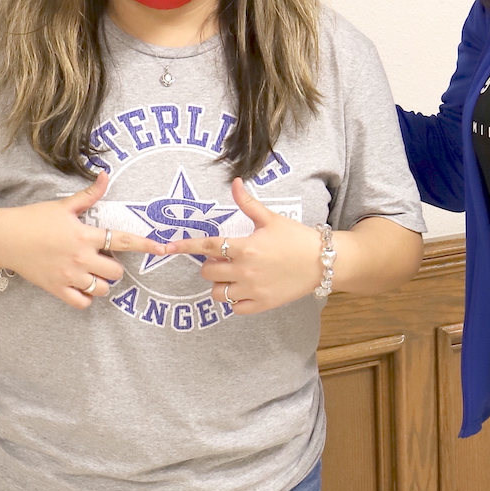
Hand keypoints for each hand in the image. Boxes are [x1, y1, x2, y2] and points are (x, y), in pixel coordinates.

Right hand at [0, 172, 170, 310]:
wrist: (5, 237)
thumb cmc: (34, 219)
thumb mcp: (63, 205)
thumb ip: (89, 194)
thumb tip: (106, 174)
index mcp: (85, 235)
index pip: (122, 241)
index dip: (145, 245)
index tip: (162, 248)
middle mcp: (81, 257)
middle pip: (116, 272)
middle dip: (115, 268)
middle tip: (102, 261)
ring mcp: (69, 276)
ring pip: (103, 289)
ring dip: (102, 284)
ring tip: (92, 275)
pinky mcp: (57, 289)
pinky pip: (82, 303)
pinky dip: (86, 298)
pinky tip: (82, 288)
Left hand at [162, 178, 325, 314]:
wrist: (323, 261)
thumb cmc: (296, 238)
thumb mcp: (271, 219)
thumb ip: (248, 204)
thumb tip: (235, 182)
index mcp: (245, 247)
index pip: (207, 246)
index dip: (185, 246)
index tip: (167, 247)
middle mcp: (246, 270)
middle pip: (208, 272)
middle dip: (212, 265)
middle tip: (226, 259)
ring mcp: (253, 289)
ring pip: (218, 293)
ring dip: (221, 285)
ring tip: (234, 276)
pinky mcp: (263, 304)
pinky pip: (236, 308)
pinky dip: (235, 301)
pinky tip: (244, 290)